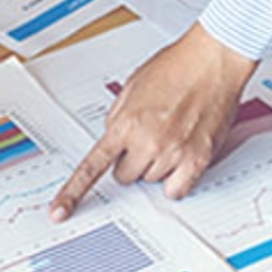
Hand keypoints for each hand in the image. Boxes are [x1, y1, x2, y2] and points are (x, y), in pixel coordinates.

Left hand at [49, 23, 256, 220]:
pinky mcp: (198, 159)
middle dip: (130, 161)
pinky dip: (176, 180)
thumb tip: (112, 140)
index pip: (91, 167)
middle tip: (146, 139)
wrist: (212, 60)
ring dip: (155, 165)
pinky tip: (180, 158)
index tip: (59, 212)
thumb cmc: (176, 67)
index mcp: (125, 124)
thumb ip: (118, 118)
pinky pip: (177, 190)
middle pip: (124, 176)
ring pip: (151, 181)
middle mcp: (147, 141)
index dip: (72, 194)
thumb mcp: (131, 88)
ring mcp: (173, 152)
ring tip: (170, 136)